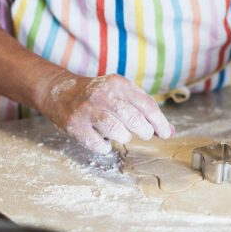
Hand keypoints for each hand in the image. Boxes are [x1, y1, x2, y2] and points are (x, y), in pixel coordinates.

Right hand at [41, 73, 173, 153]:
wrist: (61, 92)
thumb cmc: (99, 96)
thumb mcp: (123, 94)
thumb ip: (146, 110)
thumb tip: (170, 132)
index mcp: (119, 84)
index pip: (147, 105)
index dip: (160, 123)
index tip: (165, 134)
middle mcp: (103, 95)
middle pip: (134, 119)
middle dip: (144, 131)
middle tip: (144, 134)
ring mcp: (87, 110)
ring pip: (117, 131)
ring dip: (124, 137)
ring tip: (121, 134)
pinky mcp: (75, 125)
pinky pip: (99, 144)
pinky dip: (105, 147)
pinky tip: (104, 140)